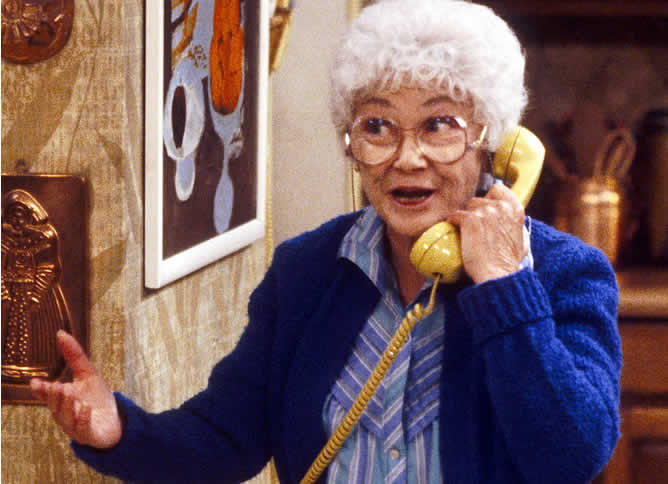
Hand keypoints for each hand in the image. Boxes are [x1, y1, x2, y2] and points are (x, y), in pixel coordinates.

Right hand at [30, 330, 121, 448]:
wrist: (114, 421)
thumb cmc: (96, 398)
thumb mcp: (87, 374)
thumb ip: (74, 356)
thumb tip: (62, 334)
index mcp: (62, 399)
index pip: (48, 395)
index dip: (41, 390)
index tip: (35, 383)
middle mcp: (65, 414)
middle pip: (55, 407)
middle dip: (53, 397)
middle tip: (54, 386)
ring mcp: (75, 426)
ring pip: (66, 419)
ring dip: (66, 407)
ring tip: (68, 393)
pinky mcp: (88, 435)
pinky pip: (82, 429)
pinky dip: (83, 419)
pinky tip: (86, 409)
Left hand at [448, 183, 527, 283]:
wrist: (497, 274)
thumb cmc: (508, 262)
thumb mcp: (522, 240)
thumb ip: (517, 226)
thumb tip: (510, 220)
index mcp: (515, 209)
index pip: (498, 189)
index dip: (489, 197)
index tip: (485, 207)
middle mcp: (501, 207)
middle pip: (480, 199)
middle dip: (476, 210)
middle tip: (475, 225)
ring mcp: (486, 212)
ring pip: (468, 206)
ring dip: (466, 217)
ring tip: (466, 232)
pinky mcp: (470, 220)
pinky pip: (455, 215)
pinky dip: (453, 222)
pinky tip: (455, 232)